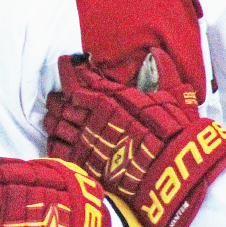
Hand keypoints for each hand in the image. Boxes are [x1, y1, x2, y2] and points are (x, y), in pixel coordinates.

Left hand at [44, 48, 225, 226]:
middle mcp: (90, 116)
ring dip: (51, 121)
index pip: (76, 80)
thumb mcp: (171, 97)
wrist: (173, 174)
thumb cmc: (174, 134)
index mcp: (108, 98)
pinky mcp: (82, 163)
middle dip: (56, 101)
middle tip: (55, 100)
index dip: (68, 73)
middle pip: (60, 104)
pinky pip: (56, 149)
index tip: (65, 66)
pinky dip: (52, 143)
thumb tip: (157, 52)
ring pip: (54, 125)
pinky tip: (55, 142)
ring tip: (52, 120)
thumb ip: (161, 73)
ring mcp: (84, 140)